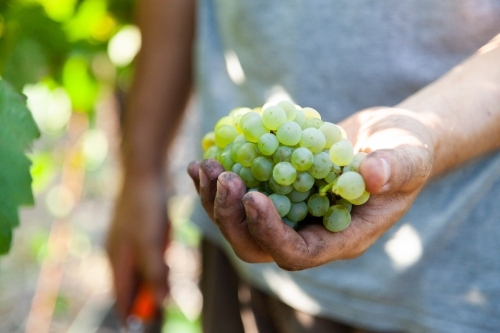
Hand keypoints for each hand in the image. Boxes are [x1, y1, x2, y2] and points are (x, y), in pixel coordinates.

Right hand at [106, 175, 169, 319]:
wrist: (145, 172)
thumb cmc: (144, 208)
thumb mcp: (151, 244)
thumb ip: (154, 273)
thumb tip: (160, 303)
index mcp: (117, 260)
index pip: (121, 295)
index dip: (131, 312)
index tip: (140, 325)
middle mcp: (119, 253)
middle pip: (131, 285)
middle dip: (145, 296)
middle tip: (162, 305)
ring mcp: (128, 240)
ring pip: (140, 270)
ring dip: (153, 279)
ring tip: (165, 286)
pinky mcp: (139, 230)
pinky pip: (146, 254)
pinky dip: (155, 262)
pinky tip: (165, 259)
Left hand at [188, 107, 433, 269]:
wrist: (389, 139)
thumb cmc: (406, 150)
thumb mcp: (409, 156)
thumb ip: (396, 168)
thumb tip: (371, 174)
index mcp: (341, 237)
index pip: (297, 253)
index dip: (271, 232)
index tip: (254, 196)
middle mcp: (308, 232)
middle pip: (256, 246)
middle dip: (232, 216)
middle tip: (221, 176)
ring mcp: (290, 214)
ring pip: (239, 225)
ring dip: (215, 199)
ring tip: (203, 165)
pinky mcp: (277, 192)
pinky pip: (239, 198)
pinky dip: (217, 183)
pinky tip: (201, 160)